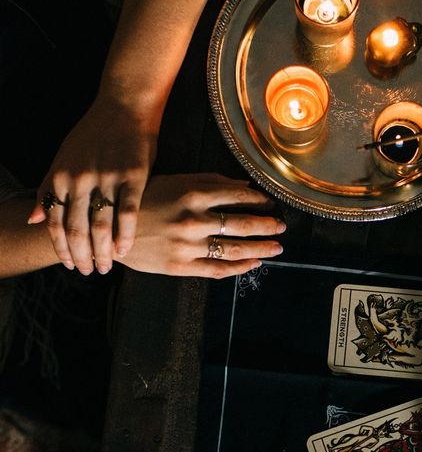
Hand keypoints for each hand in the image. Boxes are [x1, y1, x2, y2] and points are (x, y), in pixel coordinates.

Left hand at [29, 93, 160, 274]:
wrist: (124, 107)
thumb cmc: (92, 134)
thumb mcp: (62, 159)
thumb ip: (47, 188)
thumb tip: (33, 219)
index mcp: (61, 176)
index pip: (56, 222)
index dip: (61, 247)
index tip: (69, 264)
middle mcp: (81, 179)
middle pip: (77, 229)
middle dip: (82, 256)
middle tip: (89, 272)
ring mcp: (107, 178)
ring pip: (101, 226)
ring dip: (103, 252)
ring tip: (107, 267)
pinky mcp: (134, 177)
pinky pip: (129, 214)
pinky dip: (126, 236)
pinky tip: (126, 250)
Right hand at [117, 174, 284, 276]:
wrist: (110, 229)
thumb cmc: (144, 200)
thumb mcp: (175, 182)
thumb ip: (210, 182)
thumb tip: (246, 187)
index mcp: (192, 194)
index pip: (237, 197)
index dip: (259, 202)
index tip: (271, 204)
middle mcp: (193, 219)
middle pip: (242, 224)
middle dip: (267, 226)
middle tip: (282, 226)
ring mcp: (188, 245)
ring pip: (235, 249)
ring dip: (261, 248)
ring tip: (276, 247)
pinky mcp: (181, 266)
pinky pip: (218, 269)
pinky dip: (240, 267)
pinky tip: (254, 263)